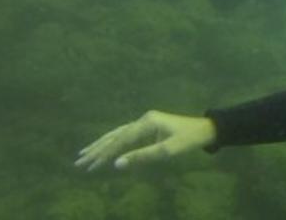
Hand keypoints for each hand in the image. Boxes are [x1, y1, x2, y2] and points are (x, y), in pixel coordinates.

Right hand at [75, 110, 215, 170]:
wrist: (206, 130)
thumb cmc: (188, 140)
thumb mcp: (166, 151)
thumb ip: (142, 157)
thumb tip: (116, 164)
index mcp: (146, 122)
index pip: (120, 140)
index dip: (104, 154)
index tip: (90, 166)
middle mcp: (143, 119)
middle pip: (115, 135)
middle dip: (97, 149)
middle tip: (79, 161)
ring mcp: (146, 122)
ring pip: (118, 133)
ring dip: (102, 144)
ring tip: (85, 153)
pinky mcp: (149, 127)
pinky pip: (127, 135)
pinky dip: (114, 142)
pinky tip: (106, 148)